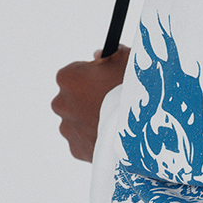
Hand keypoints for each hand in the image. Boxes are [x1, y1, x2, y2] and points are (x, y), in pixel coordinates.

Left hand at [52, 46, 129, 161]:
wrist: (142, 129)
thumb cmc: (133, 90)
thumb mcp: (127, 60)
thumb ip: (110, 54)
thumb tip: (99, 56)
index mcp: (68, 77)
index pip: (76, 72)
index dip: (94, 75)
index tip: (108, 79)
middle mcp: (61, 103)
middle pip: (74, 97)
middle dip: (90, 98)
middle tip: (113, 101)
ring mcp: (68, 128)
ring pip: (78, 120)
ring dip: (92, 119)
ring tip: (116, 121)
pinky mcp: (76, 149)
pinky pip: (84, 141)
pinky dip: (95, 138)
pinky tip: (113, 135)